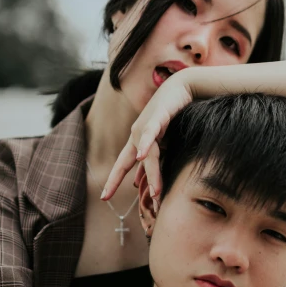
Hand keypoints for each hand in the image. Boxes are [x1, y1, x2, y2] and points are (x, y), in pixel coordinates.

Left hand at [102, 71, 192, 202]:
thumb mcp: (161, 140)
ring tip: (156, 194)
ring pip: (147, 155)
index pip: (122, 165)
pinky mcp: (158, 117)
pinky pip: (150, 133)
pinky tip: (140, 156)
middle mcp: (136, 134)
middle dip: (118, 181)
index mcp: (136, 141)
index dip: (113, 181)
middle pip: (128, 163)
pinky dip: (145, 145)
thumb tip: (139, 182)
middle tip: (109, 199)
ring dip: (152, 175)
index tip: (104, 198)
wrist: (181, 87)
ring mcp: (146, 125)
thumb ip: (151, 159)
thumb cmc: (171, 114)